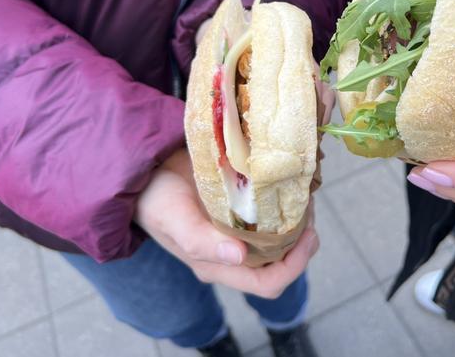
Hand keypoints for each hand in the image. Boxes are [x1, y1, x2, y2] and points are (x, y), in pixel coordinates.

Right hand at [135, 148, 318, 297]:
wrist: (145, 172)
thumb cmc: (155, 198)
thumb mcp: (173, 218)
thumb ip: (201, 240)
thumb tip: (239, 257)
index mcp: (218, 264)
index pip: (268, 283)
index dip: (295, 266)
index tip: (308, 235)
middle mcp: (232, 253)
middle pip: (282, 263)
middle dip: (303, 241)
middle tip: (309, 207)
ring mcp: (238, 231)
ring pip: (281, 239)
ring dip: (298, 221)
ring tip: (304, 194)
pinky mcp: (239, 210)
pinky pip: (272, 215)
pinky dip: (286, 203)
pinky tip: (290, 184)